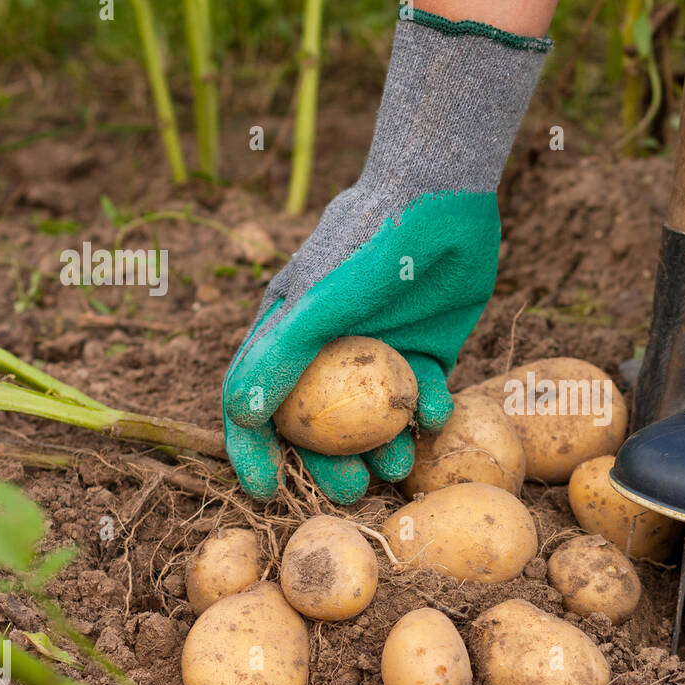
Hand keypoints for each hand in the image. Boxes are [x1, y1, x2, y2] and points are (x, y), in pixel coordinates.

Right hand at [222, 189, 498, 503]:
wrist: (442, 193)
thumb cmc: (370, 241)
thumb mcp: (322, 301)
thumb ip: (282, 354)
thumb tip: (241, 414)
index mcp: (287, 332)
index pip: (256, 401)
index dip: (253, 448)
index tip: (265, 488)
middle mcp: (329, 349)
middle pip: (319, 424)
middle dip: (328, 464)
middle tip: (349, 491)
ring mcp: (379, 352)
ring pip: (374, 419)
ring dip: (382, 447)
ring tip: (397, 467)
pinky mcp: (426, 349)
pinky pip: (423, 394)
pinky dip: (428, 410)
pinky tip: (437, 413)